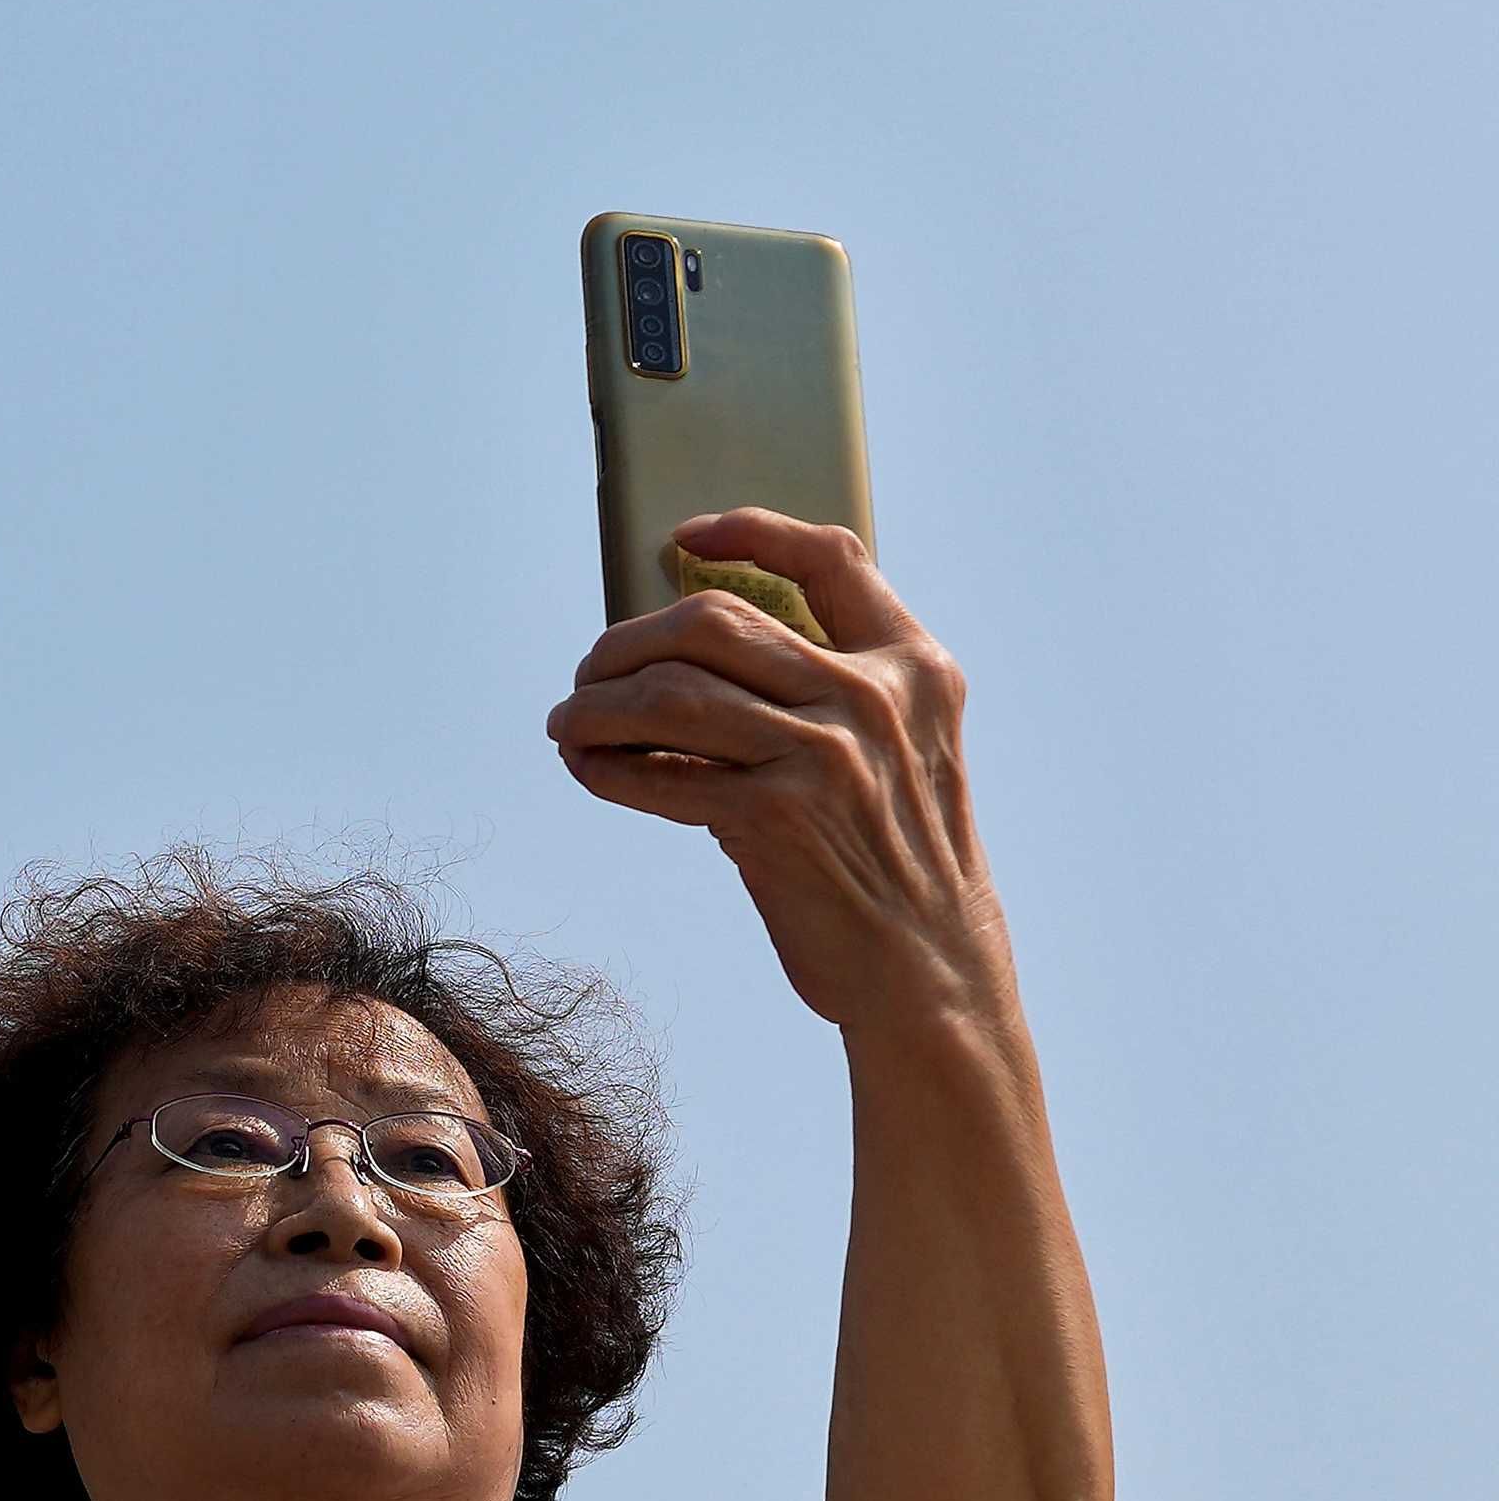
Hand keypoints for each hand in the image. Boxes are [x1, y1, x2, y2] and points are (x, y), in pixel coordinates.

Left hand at [546, 509, 1012, 1038]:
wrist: (932, 968)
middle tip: (589, 672)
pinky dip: (606, 767)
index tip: (683, 535)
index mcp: (913, 666)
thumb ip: (832, 691)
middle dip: (628, 640)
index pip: (831, 559)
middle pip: (713, 620)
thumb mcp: (901, 751)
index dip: (751, 532)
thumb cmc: (897, 859)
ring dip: (597, 705)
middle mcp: (872, 695)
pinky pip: (658, 773)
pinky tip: (586, 769)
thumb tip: (695, 656)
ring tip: (569, 724)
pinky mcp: (774, 816)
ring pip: (669, 691)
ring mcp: (826, 753)